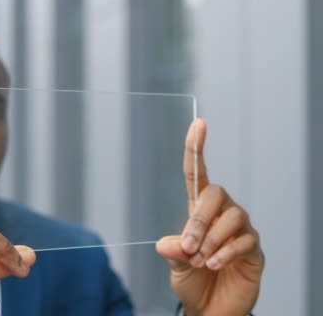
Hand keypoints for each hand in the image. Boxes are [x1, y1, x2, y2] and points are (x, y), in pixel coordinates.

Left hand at [156, 119, 263, 315]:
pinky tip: (214, 265)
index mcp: (197, 210)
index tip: (199, 124)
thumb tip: (167, 243)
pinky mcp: (254, 248)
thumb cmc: (191, 280)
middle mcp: (221, 213)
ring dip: (211, 240)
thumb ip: (172, 251)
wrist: (210, 308)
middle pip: (215, 196)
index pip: (197, 174)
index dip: (197, 149)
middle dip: (198, 221)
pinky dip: (225, 253)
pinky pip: (244, 241)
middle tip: (188, 248)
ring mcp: (240, 229)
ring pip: (231, 218)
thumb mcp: (174, 264)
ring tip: (200, 261)